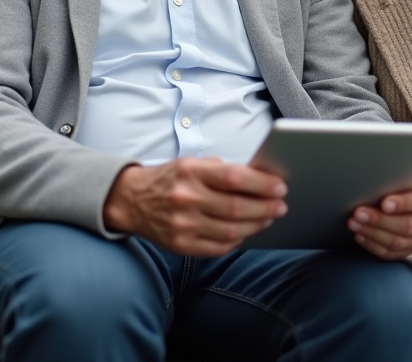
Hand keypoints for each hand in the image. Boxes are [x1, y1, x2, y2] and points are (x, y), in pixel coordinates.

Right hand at [102, 158, 287, 255]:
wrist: (131, 200)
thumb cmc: (169, 179)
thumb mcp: (191, 163)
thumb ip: (221, 170)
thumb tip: (259, 178)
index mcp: (190, 172)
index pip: (234, 178)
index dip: (262, 184)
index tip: (280, 187)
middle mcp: (186, 198)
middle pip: (236, 207)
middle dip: (265, 207)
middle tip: (281, 205)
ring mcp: (182, 225)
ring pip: (231, 231)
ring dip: (256, 225)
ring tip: (268, 218)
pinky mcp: (180, 245)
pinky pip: (217, 247)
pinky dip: (236, 241)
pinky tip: (246, 233)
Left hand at [348, 181, 411, 259]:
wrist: (398, 202)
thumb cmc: (396, 186)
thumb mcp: (400, 179)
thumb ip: (395, 181)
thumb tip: (375, 182)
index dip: (404, 203)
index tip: (384, 203)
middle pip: (408, 225)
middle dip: (380, 220)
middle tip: (358, 213)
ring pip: (397, 241)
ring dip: (372, 232)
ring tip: (354, 223)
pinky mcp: (407, 251)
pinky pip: (390, 253)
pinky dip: (372, 245)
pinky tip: (359, 236)